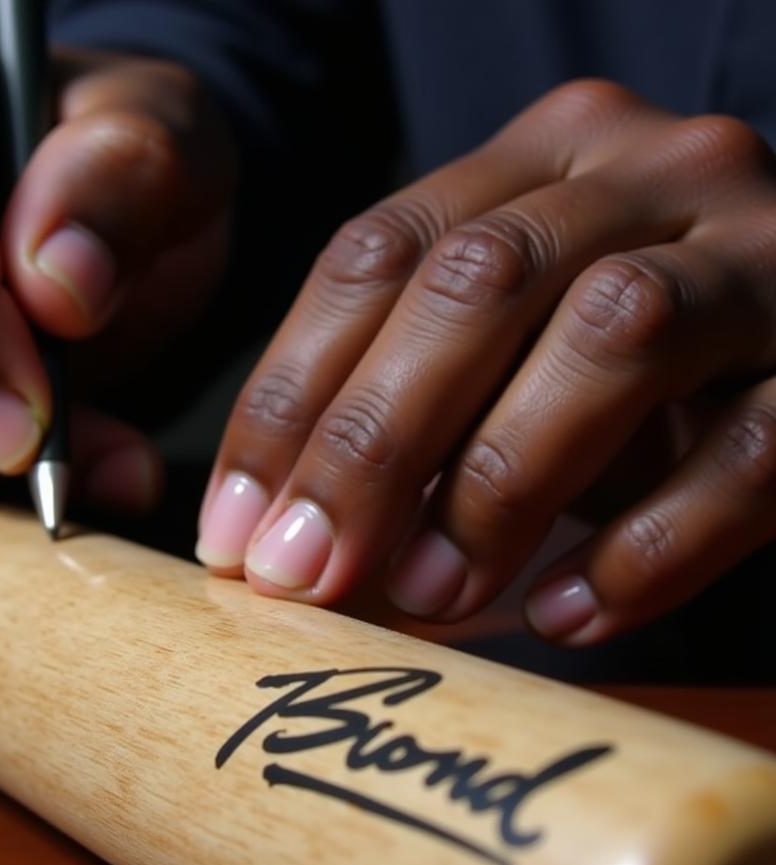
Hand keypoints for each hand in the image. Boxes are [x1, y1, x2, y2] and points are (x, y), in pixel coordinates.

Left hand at [197, 80, 775, 644]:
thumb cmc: (628, 368)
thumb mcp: (511, 350)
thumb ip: (414, 405)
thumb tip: (285, 541)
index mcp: (538, 158)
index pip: (375, 254)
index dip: (286, 399)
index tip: (234, 532)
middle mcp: (649, 174)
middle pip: (475, 286)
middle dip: (370, 446)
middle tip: (305, 576)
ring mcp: (760, 253)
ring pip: (612, 338)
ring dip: (495, 487)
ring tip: (427, 597)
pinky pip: (748, 452)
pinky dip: (646, 548)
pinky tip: (566, 614)